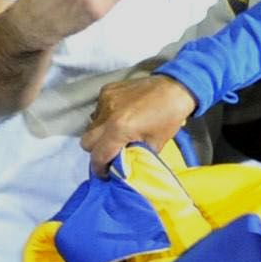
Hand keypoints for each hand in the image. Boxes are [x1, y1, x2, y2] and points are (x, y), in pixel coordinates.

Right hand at [81, 72, 200, 168]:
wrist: (174, 88)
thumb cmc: (168, 118)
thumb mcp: (154, 144)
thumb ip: (134, 156)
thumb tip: (121, 165)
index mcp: (119, 129)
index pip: (98, 155)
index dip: (99, 168)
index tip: (106, 173)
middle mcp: (107, 114)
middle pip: (86, 141)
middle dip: (96, 151)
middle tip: (111, 153)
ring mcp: (105, 100)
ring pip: (90, 125)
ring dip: (100, 133)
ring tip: (118, 133)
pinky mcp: (107, 90)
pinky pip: (98, 111)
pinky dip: (105, 118)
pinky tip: (120, 116)